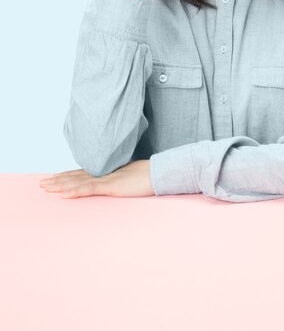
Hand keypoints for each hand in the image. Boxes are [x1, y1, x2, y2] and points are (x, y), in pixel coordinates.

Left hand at [39, 159, 154, 198]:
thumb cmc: (148, 177)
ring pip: (78, 182)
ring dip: (60, 185)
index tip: (54, 177)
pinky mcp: (110, 186)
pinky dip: (74, 191)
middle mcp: (103, 173)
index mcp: (107, 172)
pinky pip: (89, 189)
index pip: (82, 173)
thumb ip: (118, 181)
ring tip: (46, 188)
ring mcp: (105, 179)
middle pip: (75, 176)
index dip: (67, 175)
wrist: (158, 173)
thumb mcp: (129, 179)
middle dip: (58, 180)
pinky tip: (63, 194)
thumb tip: (114, 185)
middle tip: (42, 184)